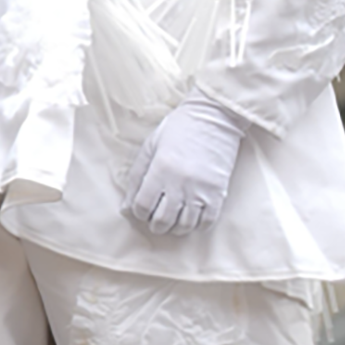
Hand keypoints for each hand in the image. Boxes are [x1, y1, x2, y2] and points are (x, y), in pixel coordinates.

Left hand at [124, 95, 243, 233]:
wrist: (214, 117)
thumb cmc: (178, 129)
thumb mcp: (151, 147)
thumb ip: (137, 176)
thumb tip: (125, 206)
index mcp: (160, 169)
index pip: (143, 206)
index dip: (138, 213)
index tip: (141, 209)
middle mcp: (180, 183)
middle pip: (163, 221)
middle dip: (155, 225)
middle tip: (155, 221)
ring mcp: (201, 190)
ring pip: (184, 225)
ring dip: (175, 228)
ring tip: (172, 221)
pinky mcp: (219, 193)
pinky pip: (206, 222)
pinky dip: (196, 226)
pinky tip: (191, 220)